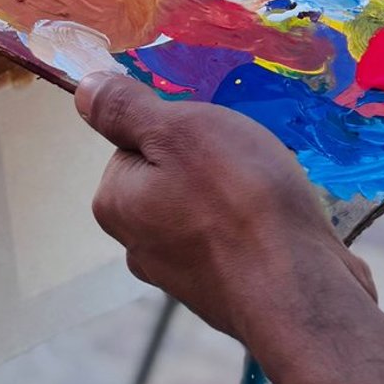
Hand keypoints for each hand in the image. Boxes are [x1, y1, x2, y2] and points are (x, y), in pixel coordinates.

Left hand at [77, 71, 375, 346]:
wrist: (298, 290)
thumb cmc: (238, 200)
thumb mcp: (179, 131)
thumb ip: (128, 109)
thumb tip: (84, 89)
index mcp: (116, 203)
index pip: (134, 142)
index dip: (176, 129)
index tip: (212, 136)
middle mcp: (138, 244)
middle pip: (170, 175)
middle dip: (208, 163)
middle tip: (246, 161)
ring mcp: (181, 276)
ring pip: (205, 207)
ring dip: (236, 193)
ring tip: (270, 191)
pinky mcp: (224, 293)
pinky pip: (234, 238)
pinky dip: (255, 225)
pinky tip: (281, 224)